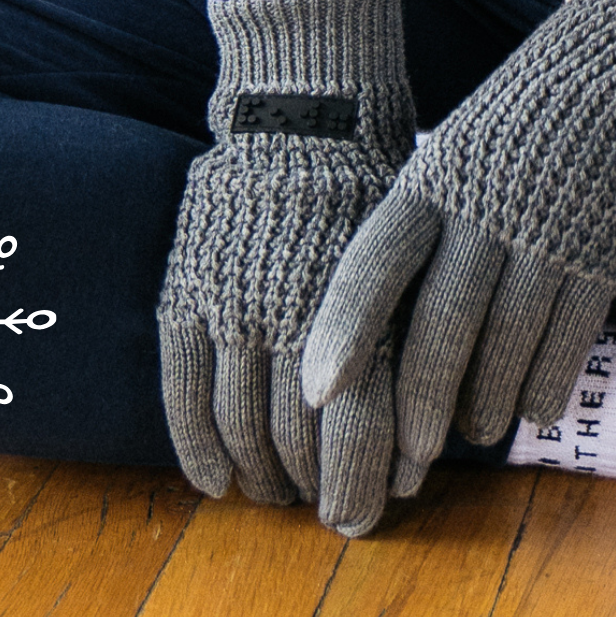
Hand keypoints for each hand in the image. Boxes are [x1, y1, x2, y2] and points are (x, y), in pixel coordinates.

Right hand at [157, 0, 415, 531]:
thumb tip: (433, 425)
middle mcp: (295, 319)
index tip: (380, 511)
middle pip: (300, 441)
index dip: (369, 479)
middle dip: (320, 488)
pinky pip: (182, 395)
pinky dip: (198, 451)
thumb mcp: (419, 252)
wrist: (309, 104)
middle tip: (332, 512)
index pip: (363, 428)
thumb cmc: (381, 177)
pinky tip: (218, 484)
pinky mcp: (187, 297)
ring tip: (282, 498)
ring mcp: (232, 311)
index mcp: (364, 309)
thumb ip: (416, 337)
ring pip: (240, 429)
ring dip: (262, 478)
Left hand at [302, 0, 615, 499]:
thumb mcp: (449, 159)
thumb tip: (374, 341)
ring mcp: (547, 229)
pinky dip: (545, 384)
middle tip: (409, 455)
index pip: (373, 264)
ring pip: (504, 345)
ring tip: (475, 430)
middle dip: (418, 403)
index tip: (316, 396)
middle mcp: (483, 207)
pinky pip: (567, 338)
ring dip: (485, 405)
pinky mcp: (603, 246)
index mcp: (431, 181)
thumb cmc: (514, 125)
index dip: (342, 331)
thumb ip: (416, 237)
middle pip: (439, 325)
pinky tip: (532, 408)